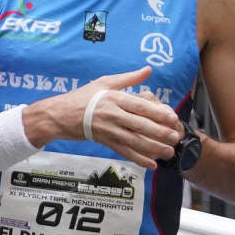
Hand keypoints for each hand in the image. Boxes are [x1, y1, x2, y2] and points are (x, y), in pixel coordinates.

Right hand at [38, 66, 181, 167]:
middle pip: (139, 125)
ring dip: (152, 148)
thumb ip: (129, 78)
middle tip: (175, 137)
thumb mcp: (103, 82)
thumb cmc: (81, 97)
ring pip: (133, 141)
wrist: (58, 115)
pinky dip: (138, 159)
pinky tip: (151, 164)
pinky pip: (123, 151)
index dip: (157, 113)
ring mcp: (107, 130)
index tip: (172, 118)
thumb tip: (148, 70)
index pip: (139, 106)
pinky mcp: (104, 141)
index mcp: (114, 98)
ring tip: (168, 152)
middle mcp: (111, 115)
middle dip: (159, 133)